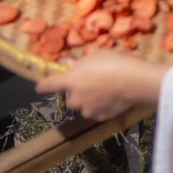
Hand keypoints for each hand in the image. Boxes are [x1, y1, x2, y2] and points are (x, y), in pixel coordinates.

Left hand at [37, 53, 167, 120]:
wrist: (133, 81)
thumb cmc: (113, 62)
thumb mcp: (96, 55)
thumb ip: (80, 62)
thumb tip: (68, 64)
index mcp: (70, 80)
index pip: (48, 85)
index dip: (43, 85)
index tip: (39, 86)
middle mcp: (74, 98)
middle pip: (72, 96)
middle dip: (80, 90)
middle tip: (94, 81)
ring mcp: (87, 110)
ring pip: (85, 105)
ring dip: (91, 99)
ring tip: (107, 90)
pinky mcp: (100, 117)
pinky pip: (97, 111)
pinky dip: (102, 106)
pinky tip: (114, 97)